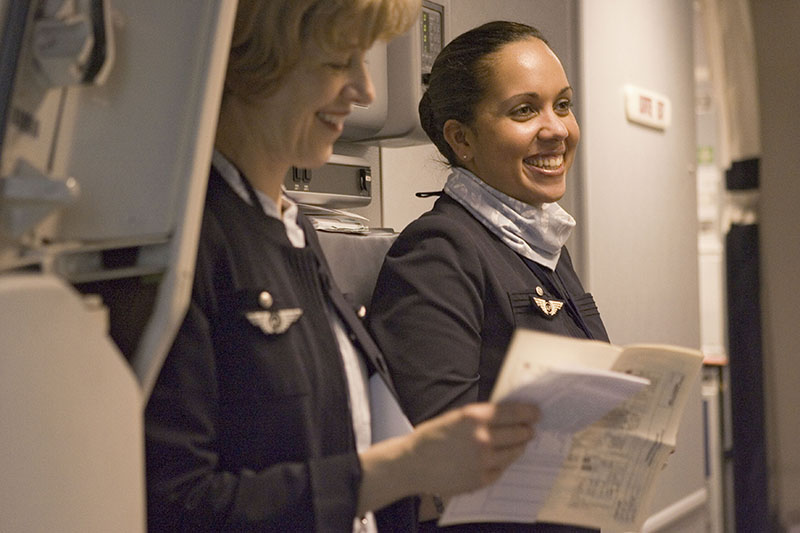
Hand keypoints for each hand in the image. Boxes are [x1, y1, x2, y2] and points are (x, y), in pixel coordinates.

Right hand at [406, 402, 539, 496]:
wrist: (412, 464)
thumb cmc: (432, 437)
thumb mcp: (456, 417)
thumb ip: (482, 416)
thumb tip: (507, 415)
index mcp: (474, 417)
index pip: (514, 413)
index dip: (529, 413)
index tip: (536, 413)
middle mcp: (482, 438)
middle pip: (519, 433)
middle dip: (526, 430)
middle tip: (529, 429)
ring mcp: (483, 461)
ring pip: (514, 452)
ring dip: (518, 446)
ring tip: (518, 443)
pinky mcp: (481, 479)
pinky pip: (502, 469)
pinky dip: (503, 462)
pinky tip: (498, 458)